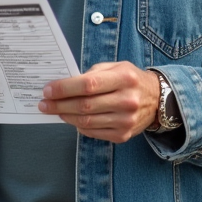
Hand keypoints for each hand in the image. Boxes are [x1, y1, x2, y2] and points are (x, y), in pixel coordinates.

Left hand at [38, 61, 159, 142]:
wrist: (157, 100)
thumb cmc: (131, 79)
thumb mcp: (116, 67)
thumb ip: (92, 73)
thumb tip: (64, 85)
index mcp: (124, 78)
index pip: (88, 84)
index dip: (64, 88)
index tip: (47, 90)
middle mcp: (127, 101)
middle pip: (85, 105)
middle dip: (59, 105)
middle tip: (44, 104)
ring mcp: (126, 121)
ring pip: (86, 121)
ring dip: (65, 116)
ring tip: (55, 110)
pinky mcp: (123, 135)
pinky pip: (93, 132)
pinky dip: (78, 126)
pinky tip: (71, 118)